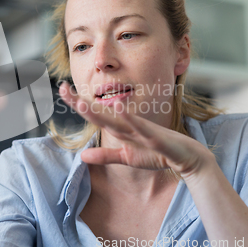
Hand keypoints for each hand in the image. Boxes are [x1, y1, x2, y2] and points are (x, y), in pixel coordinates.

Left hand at [59, 81, 214, 179]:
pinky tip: (117, 105)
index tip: (62, 92)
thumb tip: (82, 156)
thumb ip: (105, 156)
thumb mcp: (126, 158)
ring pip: (114, 118)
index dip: (78, 104)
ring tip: (79, 101)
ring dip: (97, 110)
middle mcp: (126, 125)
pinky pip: (139, 125)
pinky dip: (128, 116)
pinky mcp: (153, 136)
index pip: (94, 115)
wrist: (187, 158)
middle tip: (61, 88)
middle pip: (99, 112)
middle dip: (80, 102)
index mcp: (119, 128)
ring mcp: (139, 129)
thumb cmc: (157, 154)